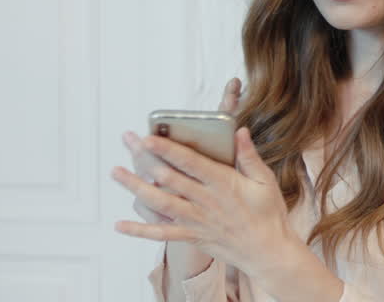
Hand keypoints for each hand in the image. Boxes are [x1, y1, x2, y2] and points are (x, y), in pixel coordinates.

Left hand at [112, 127, 295, 278]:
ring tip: (116, 172)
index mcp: (223, 183)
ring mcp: (196, 220)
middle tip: (127, 141)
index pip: (189, 162)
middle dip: (144, 158)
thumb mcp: (265, 180)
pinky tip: (119, 224)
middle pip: (167, 177)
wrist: (267, 251)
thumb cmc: (268, 213)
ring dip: (135, 187)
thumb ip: (249, 156)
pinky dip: (139, 230)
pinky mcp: (192, 236)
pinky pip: (161, 233)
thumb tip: (239, 132)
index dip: (167, 149)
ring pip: (159, 202)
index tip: (148, 137)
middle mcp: (205, 200)